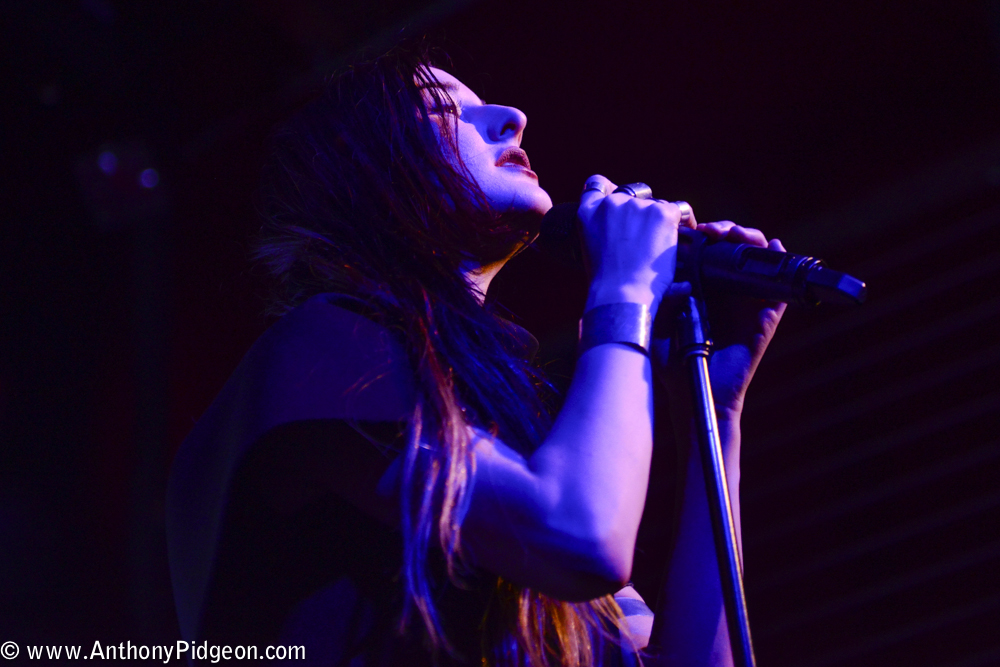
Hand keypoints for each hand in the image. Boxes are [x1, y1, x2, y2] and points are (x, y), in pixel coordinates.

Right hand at [577, 175, 684, 316]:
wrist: (620, 293)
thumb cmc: (606, 282)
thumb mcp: (590, 249)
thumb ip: (601, 228)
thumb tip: (621, 228)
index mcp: (588, 211)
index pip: (597, 184)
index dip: (609, 190)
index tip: (619, 200)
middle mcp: (612, 203)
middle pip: (633, 196)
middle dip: (640, 213)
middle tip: (645, 239)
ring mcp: (638, 206)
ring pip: (657, 205)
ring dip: (659, 222)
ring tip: (659, 248)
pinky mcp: (663, 213)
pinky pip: (680, 210)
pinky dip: (684, 222)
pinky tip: (682, 236)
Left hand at [653, 220, 786, 420]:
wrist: (693, 396)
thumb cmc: (672, 364)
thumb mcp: (655, 328)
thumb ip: (661, 304)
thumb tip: (676, 283)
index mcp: (702, 292)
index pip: (709, 254)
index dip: (707, 236)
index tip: (697, 228)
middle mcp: (725, 296)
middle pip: (735, 253)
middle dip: (730, 233)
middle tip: (717, 230)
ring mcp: (744, 309)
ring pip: (757, 267)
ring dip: (752, 244)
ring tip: (740, 234)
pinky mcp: (760, 325)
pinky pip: (776, 298)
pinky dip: (778, 274)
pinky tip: (774, 249)